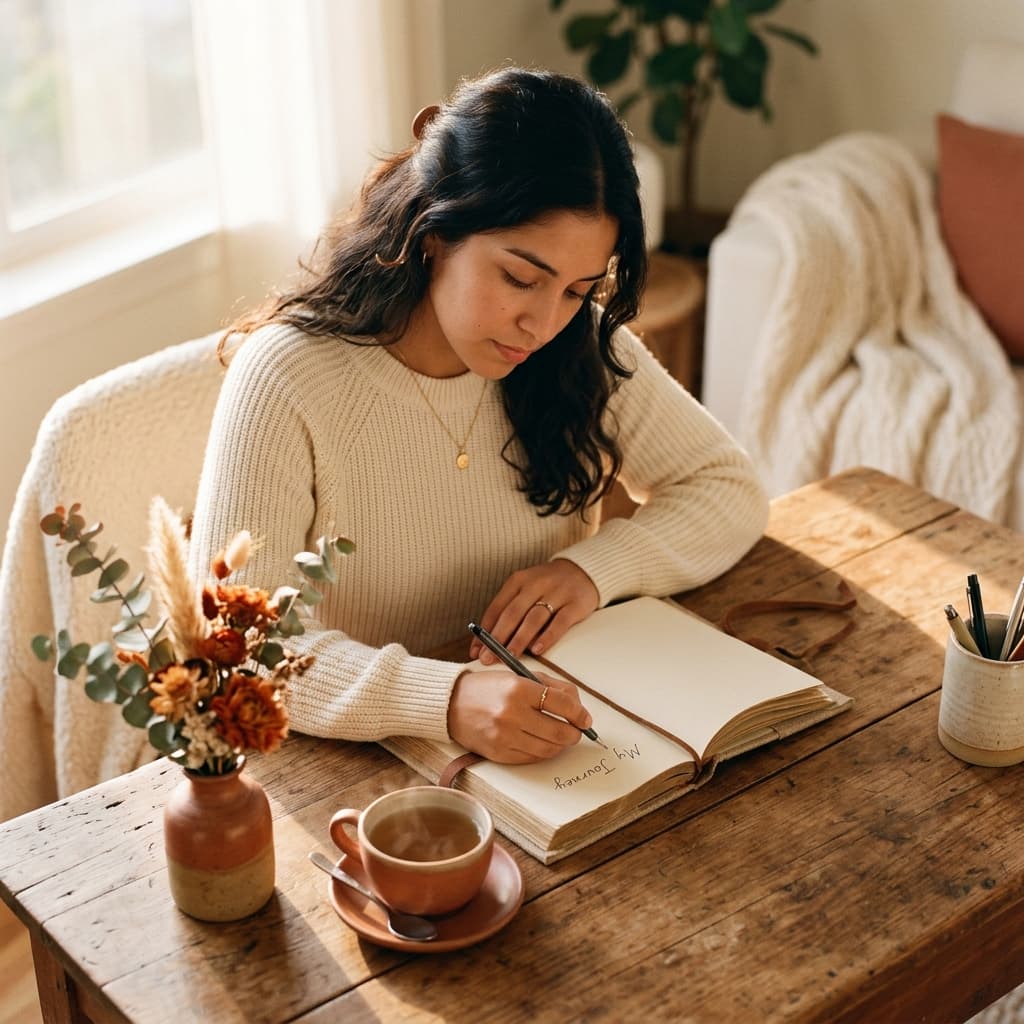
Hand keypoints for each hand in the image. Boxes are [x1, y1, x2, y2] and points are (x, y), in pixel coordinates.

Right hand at [447, 668, 592, 762]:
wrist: (451, 704)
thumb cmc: (488, 688)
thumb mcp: (518, 676)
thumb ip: (550, 687)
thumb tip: (578, 706)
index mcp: (518, 689)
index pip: (562, 703)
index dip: (579, 713)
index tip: (585, 719)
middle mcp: (511, 714)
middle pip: (560, 731)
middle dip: (575, 733)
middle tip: (577, 730)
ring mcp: (504, 737)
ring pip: (548, 749)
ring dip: (561, 745)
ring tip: (561, 737)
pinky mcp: (499, 754)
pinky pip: (531, 758)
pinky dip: (542, 752)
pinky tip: (542, 742)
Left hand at [469, 558, 598, 664]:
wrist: (583, 571)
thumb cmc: (547, 587)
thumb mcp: (525, 591)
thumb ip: (508, 612)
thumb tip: (485, 643)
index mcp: (518, 581)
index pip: (496, 608)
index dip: (484, 631)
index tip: (476, 651)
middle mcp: (536, 584)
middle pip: (512, 613)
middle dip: (498, 638)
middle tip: (488, 658)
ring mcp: (557, 593)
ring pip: (534, 618)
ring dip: (520, 639)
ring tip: (509, 656)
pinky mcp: (576, 603)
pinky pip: (560, 622)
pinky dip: (548, 636)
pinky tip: (538, 650)